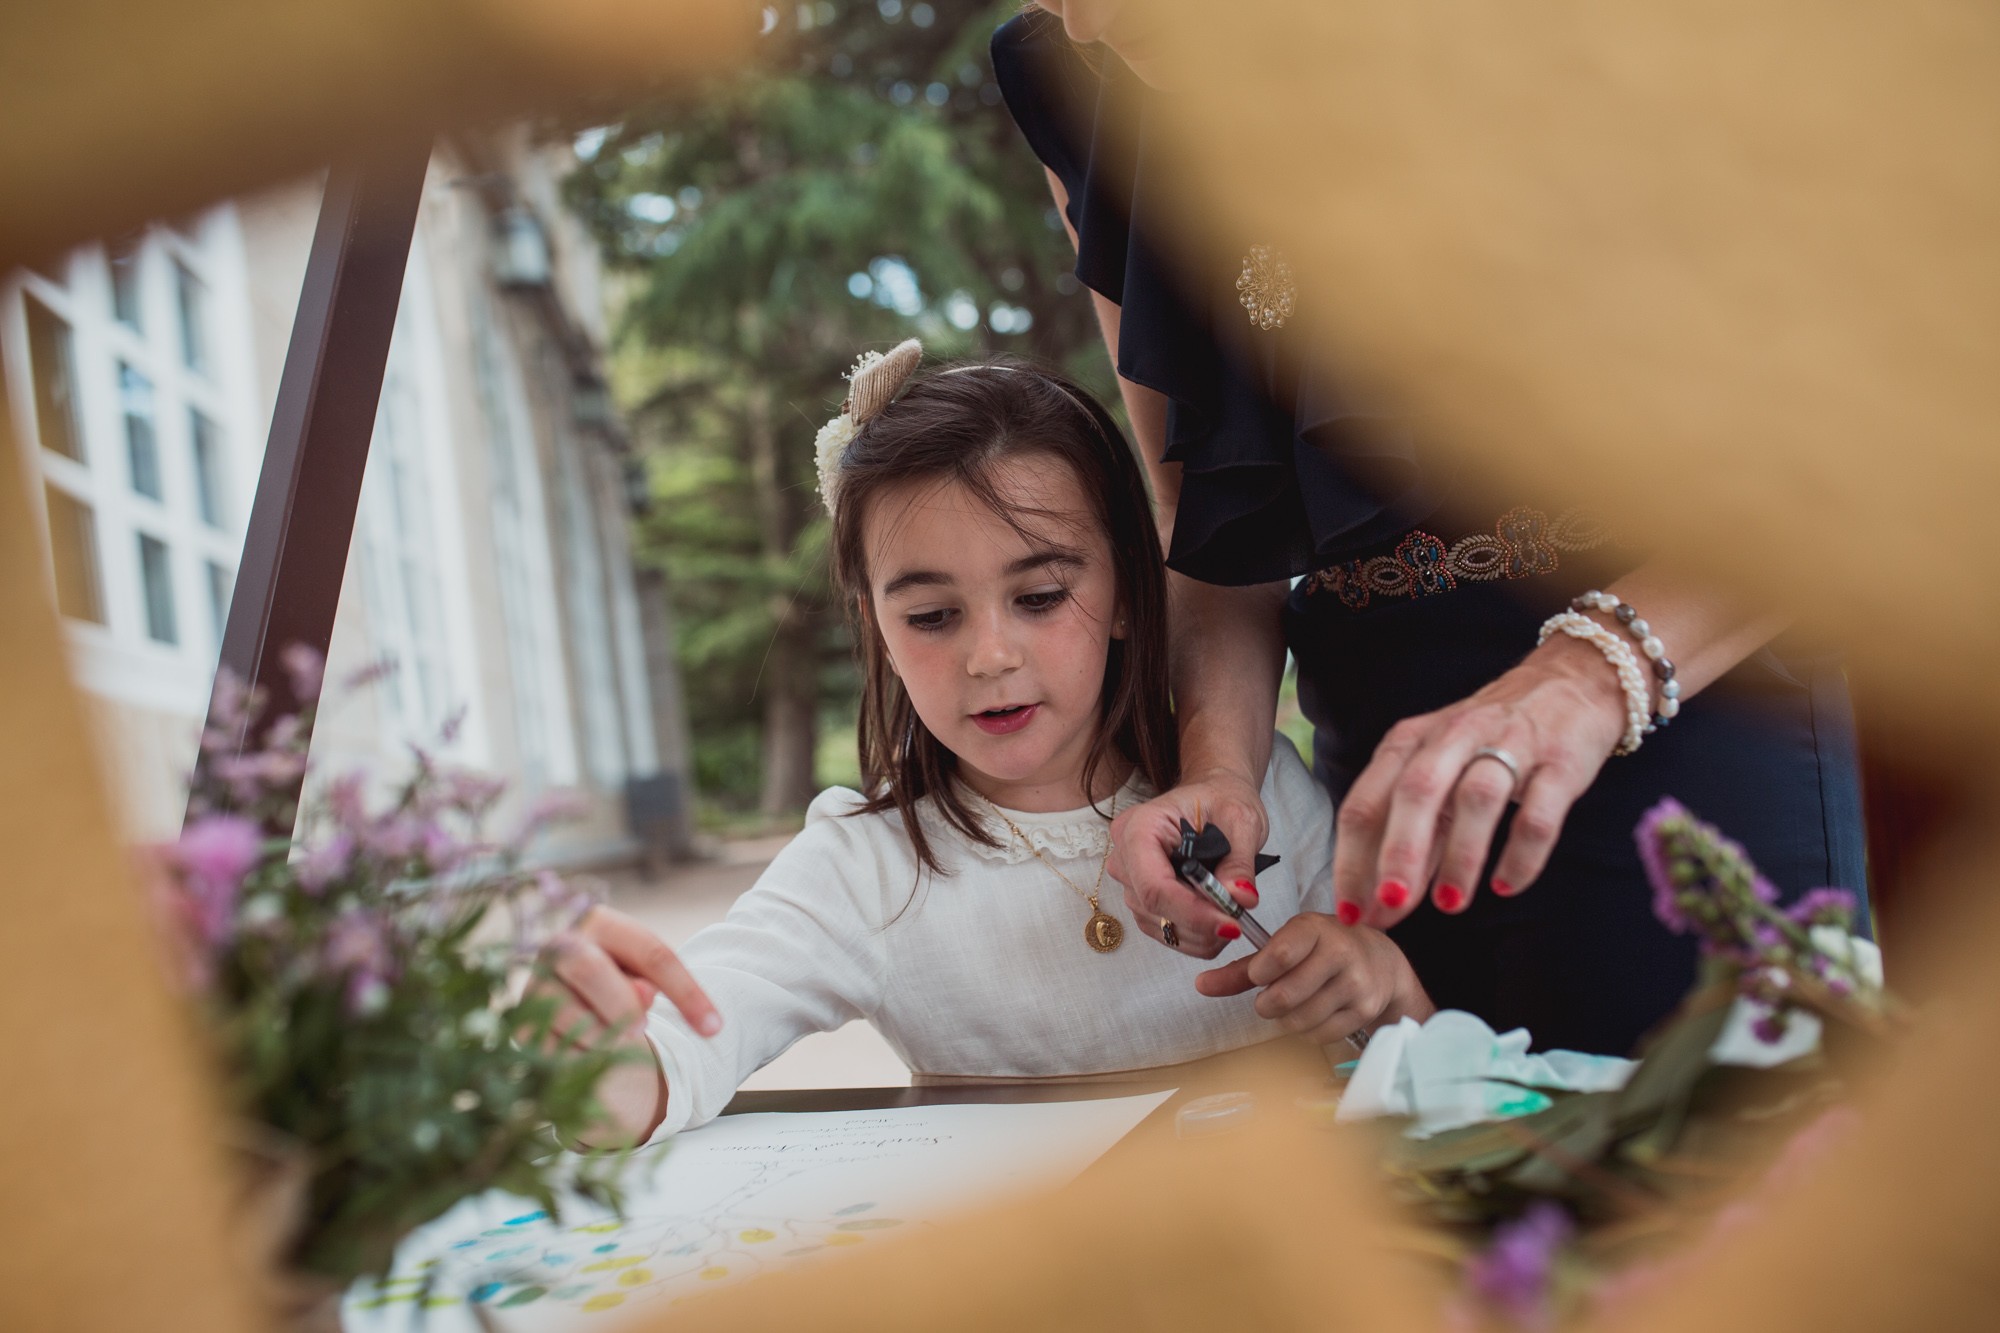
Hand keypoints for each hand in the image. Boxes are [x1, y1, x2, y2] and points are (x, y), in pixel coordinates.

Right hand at [535, 906, 720, 1146]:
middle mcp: (558, 946)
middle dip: (622, 1007)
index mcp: (599, 922)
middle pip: (591, 970)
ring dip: (603, 1036)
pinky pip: (555, 1048)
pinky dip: (582, 1055)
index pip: (651, 953)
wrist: (567, 998)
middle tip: (641, 1031)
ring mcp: (533, 984)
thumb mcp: (641, 977)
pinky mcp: (521, 1024)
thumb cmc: (618, 983)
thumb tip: (640, 998)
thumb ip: (648, 982)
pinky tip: (585, 1049)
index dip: (687, 992)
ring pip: (570, 1014)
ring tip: (609, 1036)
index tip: (715, 1028)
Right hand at [1107, 769, 1265, 958]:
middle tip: (1240, 920)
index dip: (1191, 911)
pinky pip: (1166, 932)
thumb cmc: (1220, 800)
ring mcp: (1130, 883)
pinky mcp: (1143, 902)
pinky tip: (1218, 920)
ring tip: (1232, 913)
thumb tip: (1240, 899)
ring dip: (1202, 933)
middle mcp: (1125, 857)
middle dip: (1201, 923)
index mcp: (1139, 827)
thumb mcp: (1240, 820)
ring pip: (1161, 926)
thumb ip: (1239, 861)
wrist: (1212, 799)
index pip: (1154, 884)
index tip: (1230, 923)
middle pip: (1155, 909)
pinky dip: (1197, 936)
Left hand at [1194, 912, 1432, 1044]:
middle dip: (1268, 1004)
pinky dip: (1308, 1030)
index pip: (1278, 955)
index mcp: (1314, 928)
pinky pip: (1320, 1034)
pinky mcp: (1365, 1010)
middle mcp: (1340, 952)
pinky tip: (1316, 1013)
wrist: (1383, 962)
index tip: (1258, 975)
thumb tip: (1200, 985)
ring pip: (1300, 1020)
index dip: (1259, 973)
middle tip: (1271, 998)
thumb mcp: (1286, 945)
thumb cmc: (1324, 949)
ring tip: (1295, 1003)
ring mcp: (1356, 983)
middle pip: (1284, 996)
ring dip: (1287, 1019)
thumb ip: (1242, 969)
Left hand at [1332, 634, 1627, 928]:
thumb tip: (1382, 901)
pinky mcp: (1560, 763)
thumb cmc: (1487, 739)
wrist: (1568, 684)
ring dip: (1459, 856)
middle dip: (1398, 853)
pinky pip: (1538, 813)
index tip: (1349, 912)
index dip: (1353, 859)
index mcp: (1410, 742)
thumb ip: (1413, 831)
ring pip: (1476, 799)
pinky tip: (1507, 886)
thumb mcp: (1438, 772)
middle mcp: (1453, 737)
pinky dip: (1522, 854)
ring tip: (1449, 905)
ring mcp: (1509, 745)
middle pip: (1416, 793)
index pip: (1367, 802)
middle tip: (1390, 906)